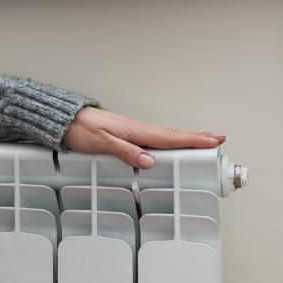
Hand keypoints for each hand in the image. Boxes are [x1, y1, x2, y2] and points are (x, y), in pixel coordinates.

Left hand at [62, 106, 226, 168]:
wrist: (64, 120)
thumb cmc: (79, 129)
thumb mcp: (100, 143)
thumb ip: (124, 151)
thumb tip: (149, 161)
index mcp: (135, 131)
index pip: (169, 137)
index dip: (193, 139)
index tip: (214, 140)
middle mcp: (137, 130)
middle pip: (172, 136)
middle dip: (196, 138)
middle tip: (219, 140)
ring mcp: (132, 132)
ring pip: (163, 138)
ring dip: (184, 140)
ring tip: (202, 144)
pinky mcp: (125, 136)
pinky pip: (152, 140)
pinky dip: (167, 142)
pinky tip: (169, 148)